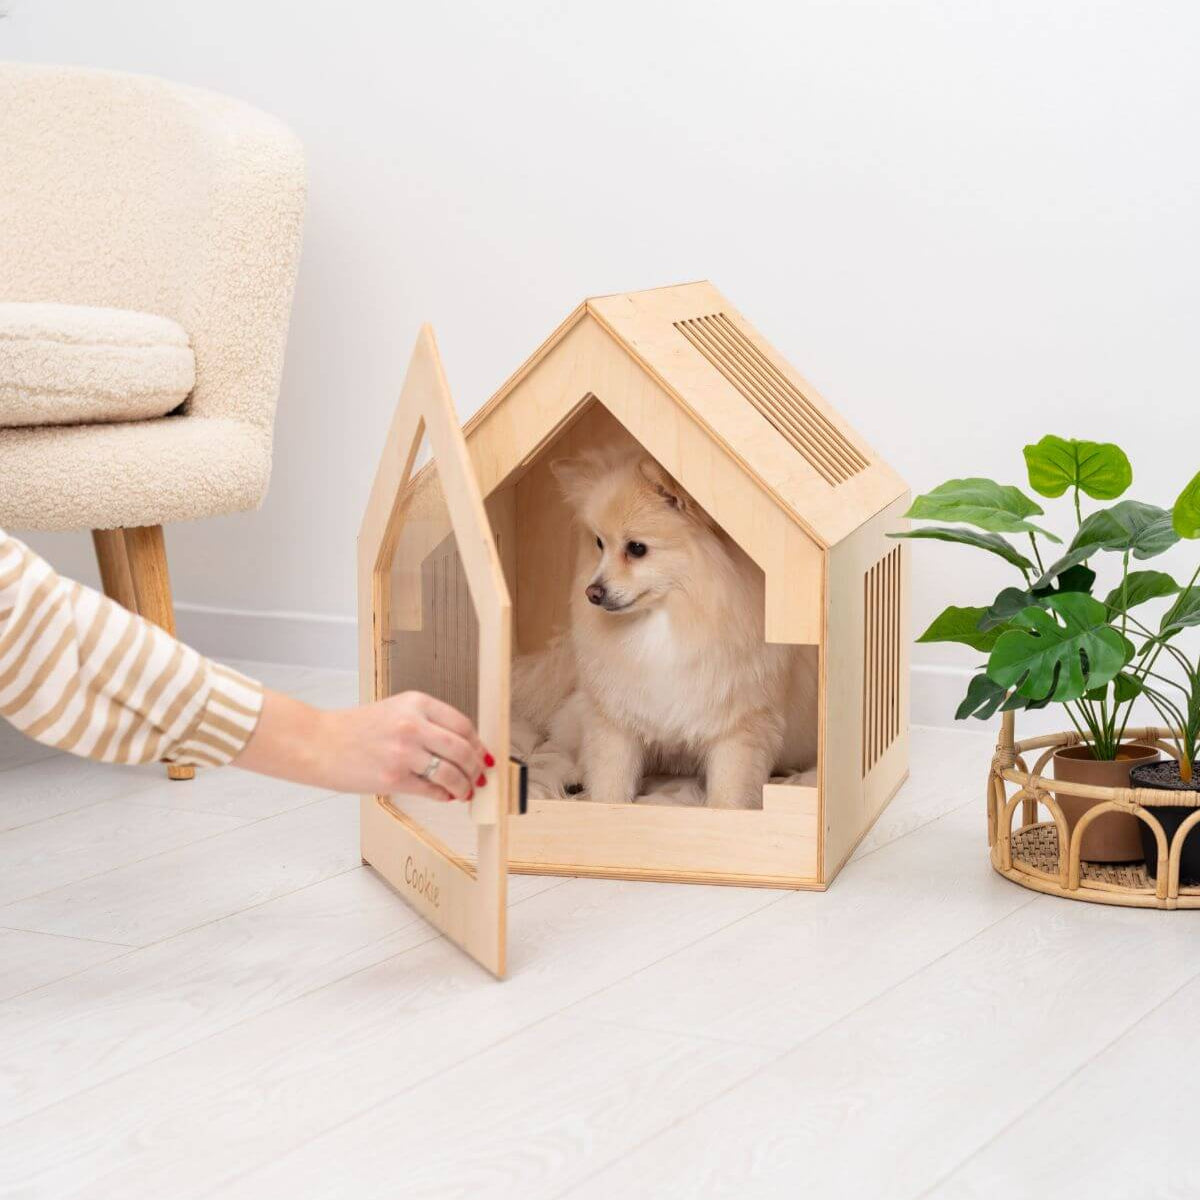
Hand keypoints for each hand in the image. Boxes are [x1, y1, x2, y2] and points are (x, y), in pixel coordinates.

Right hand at [234, 689, 493, 799]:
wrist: (319, 743)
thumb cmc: (356, 729)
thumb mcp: (395, 711)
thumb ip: (428, 724)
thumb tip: (463, 747)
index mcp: (416, 703)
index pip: (463, 724)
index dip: (478, 744)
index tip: (483, 755)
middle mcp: (413, 724)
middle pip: (463, 749)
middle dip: (476, 767)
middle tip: (480, 777)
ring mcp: (403, 752)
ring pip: (451, 773)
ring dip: (464, 786)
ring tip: (465, 791)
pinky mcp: (393, 778)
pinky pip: (431, 790)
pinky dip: (444, 796)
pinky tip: (445, 796)